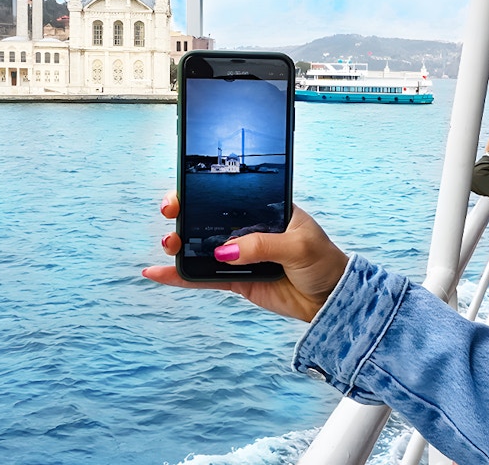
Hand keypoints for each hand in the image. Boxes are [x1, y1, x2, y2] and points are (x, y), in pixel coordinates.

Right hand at [142, 192, 349, 322]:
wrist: (332, 300)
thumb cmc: (324, 262)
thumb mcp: (299, 246)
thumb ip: (263, 245)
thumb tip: (225, 251)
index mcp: (267, 208)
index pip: (231, 193)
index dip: (204, 188)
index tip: (184, 189)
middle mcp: (250, 227)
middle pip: (209, 216)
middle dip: (185, 212)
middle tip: (170, 213)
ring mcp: (241, 254)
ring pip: (202, 246)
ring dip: (179, 243)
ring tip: (167, 245)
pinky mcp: (236, 279)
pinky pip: (203, 276)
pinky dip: (180, 276)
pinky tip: (157, 273)